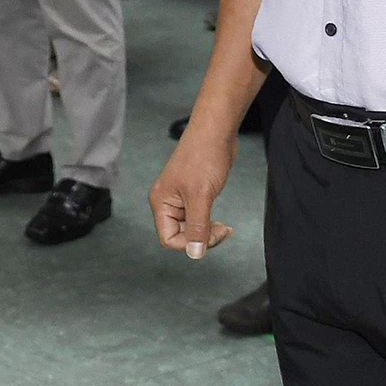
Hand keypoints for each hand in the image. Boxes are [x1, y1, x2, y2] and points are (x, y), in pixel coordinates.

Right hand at [148, 124, 237, 259]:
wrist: (216, 132)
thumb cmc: (204, 157)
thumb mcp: (200, 196)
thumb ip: (197, 227)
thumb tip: (195, 254)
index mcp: (161, 202)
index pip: (169, 239)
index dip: (190, 243)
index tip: (210, 235)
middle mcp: (168, 202)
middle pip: (181, 236)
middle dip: (202, 238)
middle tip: (222, 230)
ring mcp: (181, 198)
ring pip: (191, 229)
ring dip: (208, 232)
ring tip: (224, 227)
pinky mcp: (194, 194)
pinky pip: (199, 218)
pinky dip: (210, 223)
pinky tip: (221, 222)